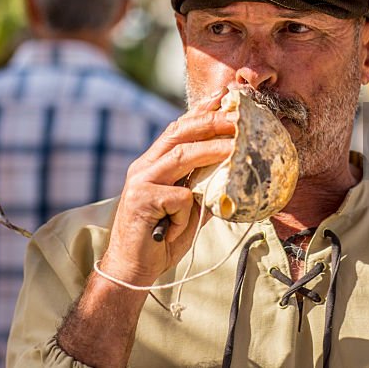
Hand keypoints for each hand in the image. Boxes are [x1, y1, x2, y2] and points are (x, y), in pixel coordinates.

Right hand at [97, 88, 234, 285]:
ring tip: (235, 147)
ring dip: (211, 150)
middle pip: (180, 133)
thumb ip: (203, 189)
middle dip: (210, 121)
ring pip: (181, 155)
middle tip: (237, 116)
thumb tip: (232, 175)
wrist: (132, 270)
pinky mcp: (140, 200)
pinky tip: (177, 227)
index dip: (201, 111)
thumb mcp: (188, 210)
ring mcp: (141, 181)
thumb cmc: (161, 240)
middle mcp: (145, 166)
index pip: (179, 129)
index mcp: (154, 164)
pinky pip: (178, 196)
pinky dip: (186, 211)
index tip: (224, 97)